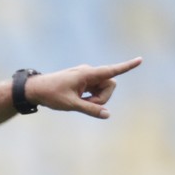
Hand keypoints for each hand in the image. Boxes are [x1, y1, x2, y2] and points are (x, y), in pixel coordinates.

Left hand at [25, 57, 142, 118]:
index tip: (140, 60)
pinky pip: (95, 91)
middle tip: (85, 104)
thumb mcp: (72, 104)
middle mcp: (89, 72)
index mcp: (87, 73)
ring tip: (78, 102)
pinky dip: (90, 99)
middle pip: (109, 85)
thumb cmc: (51, 95)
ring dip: (95, 100)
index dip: (126, 66)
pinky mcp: (83, 82)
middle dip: (102, 98)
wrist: (35, 89)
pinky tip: (78, 100)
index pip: (111, 70)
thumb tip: (107, 115)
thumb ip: (91, 110)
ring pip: (102, 90)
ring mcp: (86, 77)